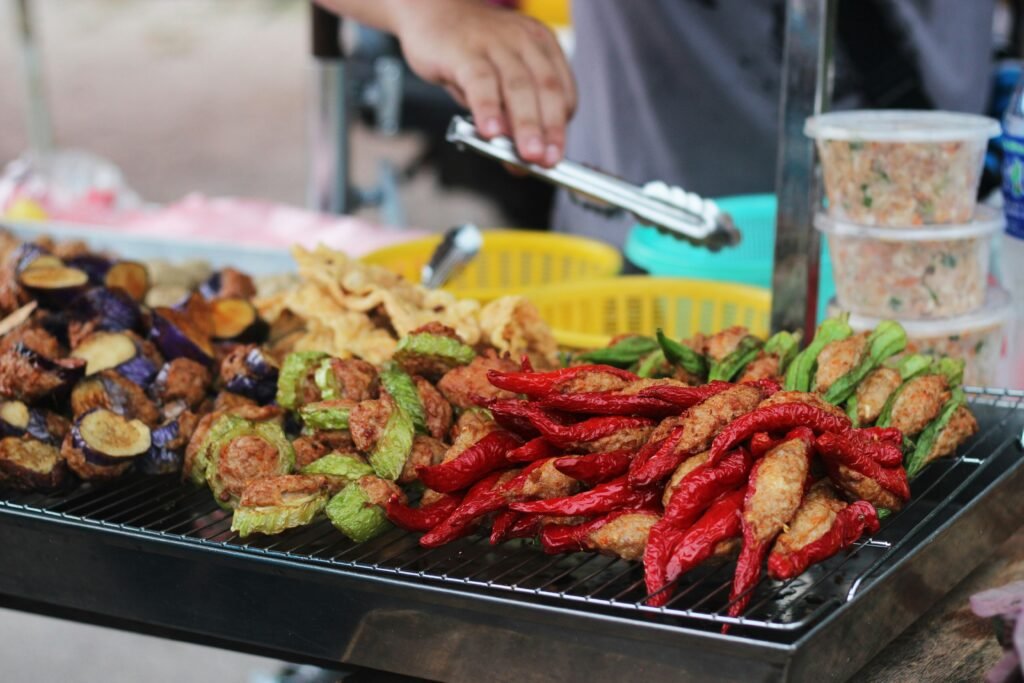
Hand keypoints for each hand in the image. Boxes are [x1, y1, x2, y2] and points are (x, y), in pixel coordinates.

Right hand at [390, 0, 576, 166]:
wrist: (432, 11)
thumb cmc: (469, 52)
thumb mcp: (497, 83)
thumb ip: (509, 116)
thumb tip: (517, 156)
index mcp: (542, 48)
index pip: (562, 92)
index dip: (559, 127)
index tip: (554, 157)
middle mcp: (524, 42)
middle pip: (545, 89)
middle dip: (550, 130)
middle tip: (547, 161)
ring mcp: (496, 43)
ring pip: (517, 86)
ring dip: (525, 124)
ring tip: (527, 155)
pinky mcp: (465, 49)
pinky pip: (480, 81)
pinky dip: (488, 108)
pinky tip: (490, 132)